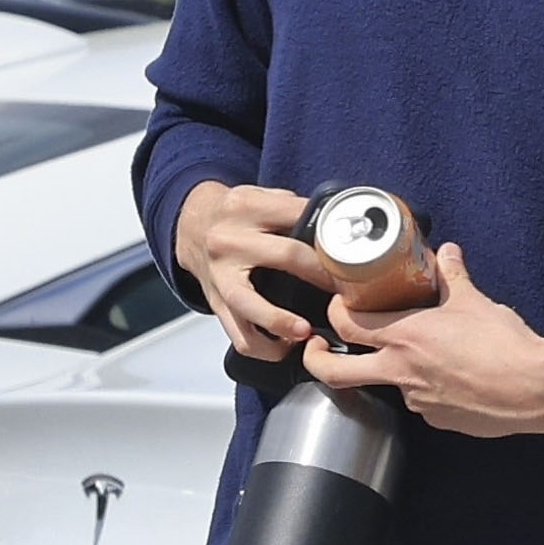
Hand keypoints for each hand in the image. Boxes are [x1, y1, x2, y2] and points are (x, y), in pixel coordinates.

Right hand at [173, 180, 332, 358]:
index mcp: (246, 207)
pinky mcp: (216, 303)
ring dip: (282, 322)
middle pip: (286, 256)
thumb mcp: (260, 196)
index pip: (297, 216)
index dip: (327, 234)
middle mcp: (229, 240)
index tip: (353, 251)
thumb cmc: (235, 215)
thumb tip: (337, 226)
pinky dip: (265, 348)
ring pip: (250, 305)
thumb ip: (291, 209)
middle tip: (346, 289)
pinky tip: (285, 346)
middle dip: (322, 275)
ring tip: (307, 332)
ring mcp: (220, 275)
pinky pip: (239, 335)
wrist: (190, 227)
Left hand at [310, 241, 543, 437]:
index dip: (334, 313)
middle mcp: (402, 371)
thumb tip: (447, 253)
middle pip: (335, 372)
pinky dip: (426, 387)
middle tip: (318, 347)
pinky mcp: (436, 419)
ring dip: (391, 369)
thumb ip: (454, 277)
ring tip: (417, 354)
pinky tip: (450, 376)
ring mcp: (416, 400)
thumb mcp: (476, 303)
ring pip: (386, 384)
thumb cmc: (506, 345)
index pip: (347, 324)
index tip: (337, 306)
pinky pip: (420, 401)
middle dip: (315, 359)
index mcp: (406, 336)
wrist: (536, 389)